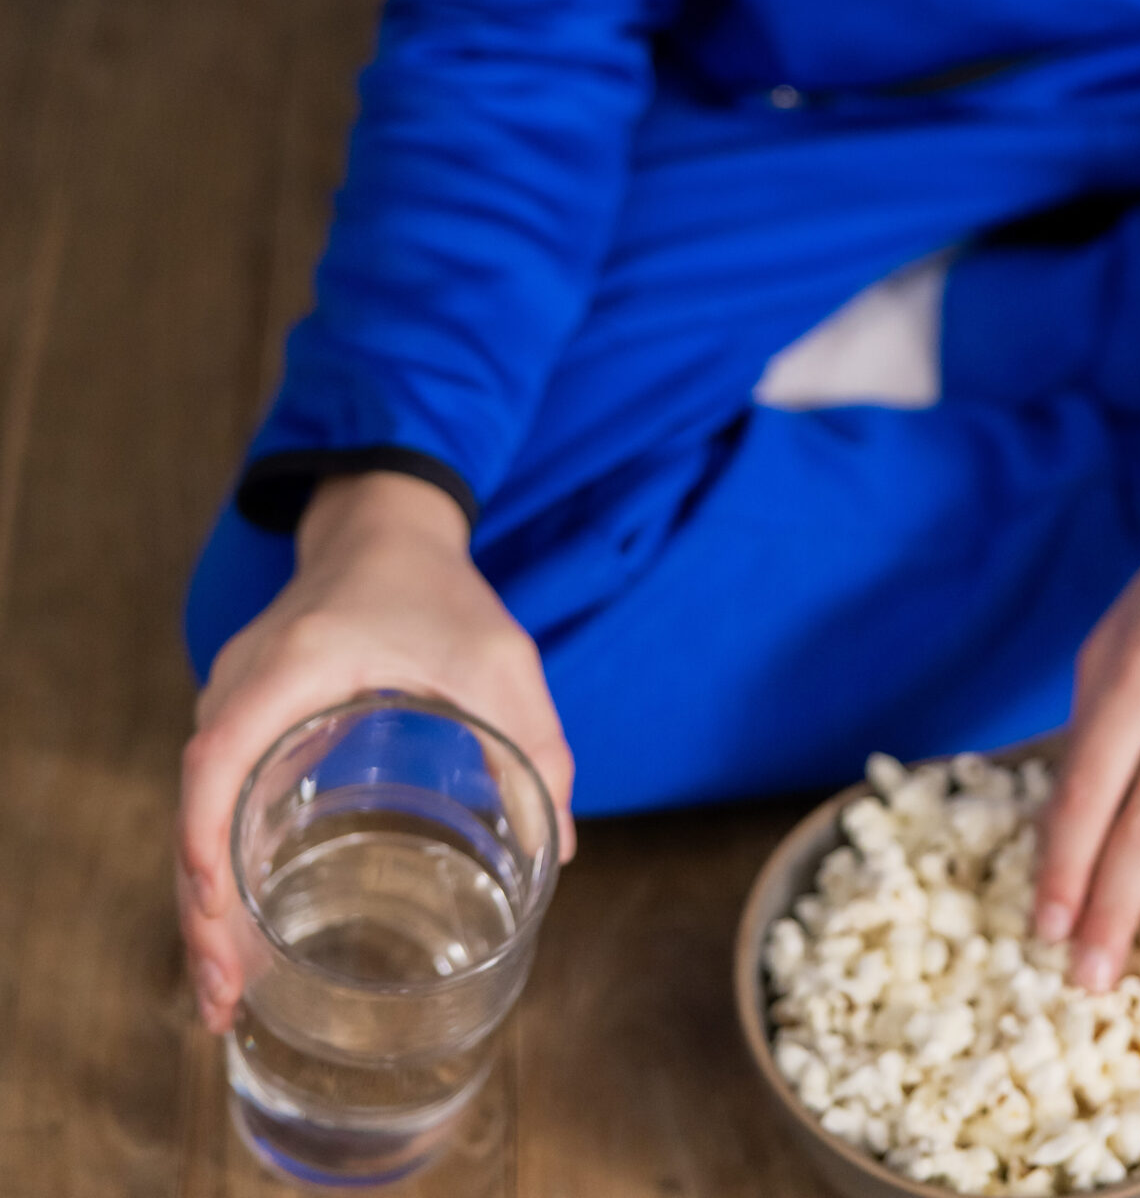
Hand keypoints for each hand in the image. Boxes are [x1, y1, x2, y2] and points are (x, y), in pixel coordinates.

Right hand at [176, 471, 575, 1034]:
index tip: (218, 912)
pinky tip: (236, 934)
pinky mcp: (242, 722)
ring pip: (196, 813)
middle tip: (222, 998)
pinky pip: (212, 801)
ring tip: (223, 995)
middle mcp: (245, 684)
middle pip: (194, 804)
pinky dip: (216, 869)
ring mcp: (233, 701)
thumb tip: (560, 850)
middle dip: (200, 908)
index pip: (219, 754)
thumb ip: (535, 745)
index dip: (206, 837)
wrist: (384, 527)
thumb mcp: (500, 658)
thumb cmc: (437, 589)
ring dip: (202, 903)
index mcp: (296, 663)